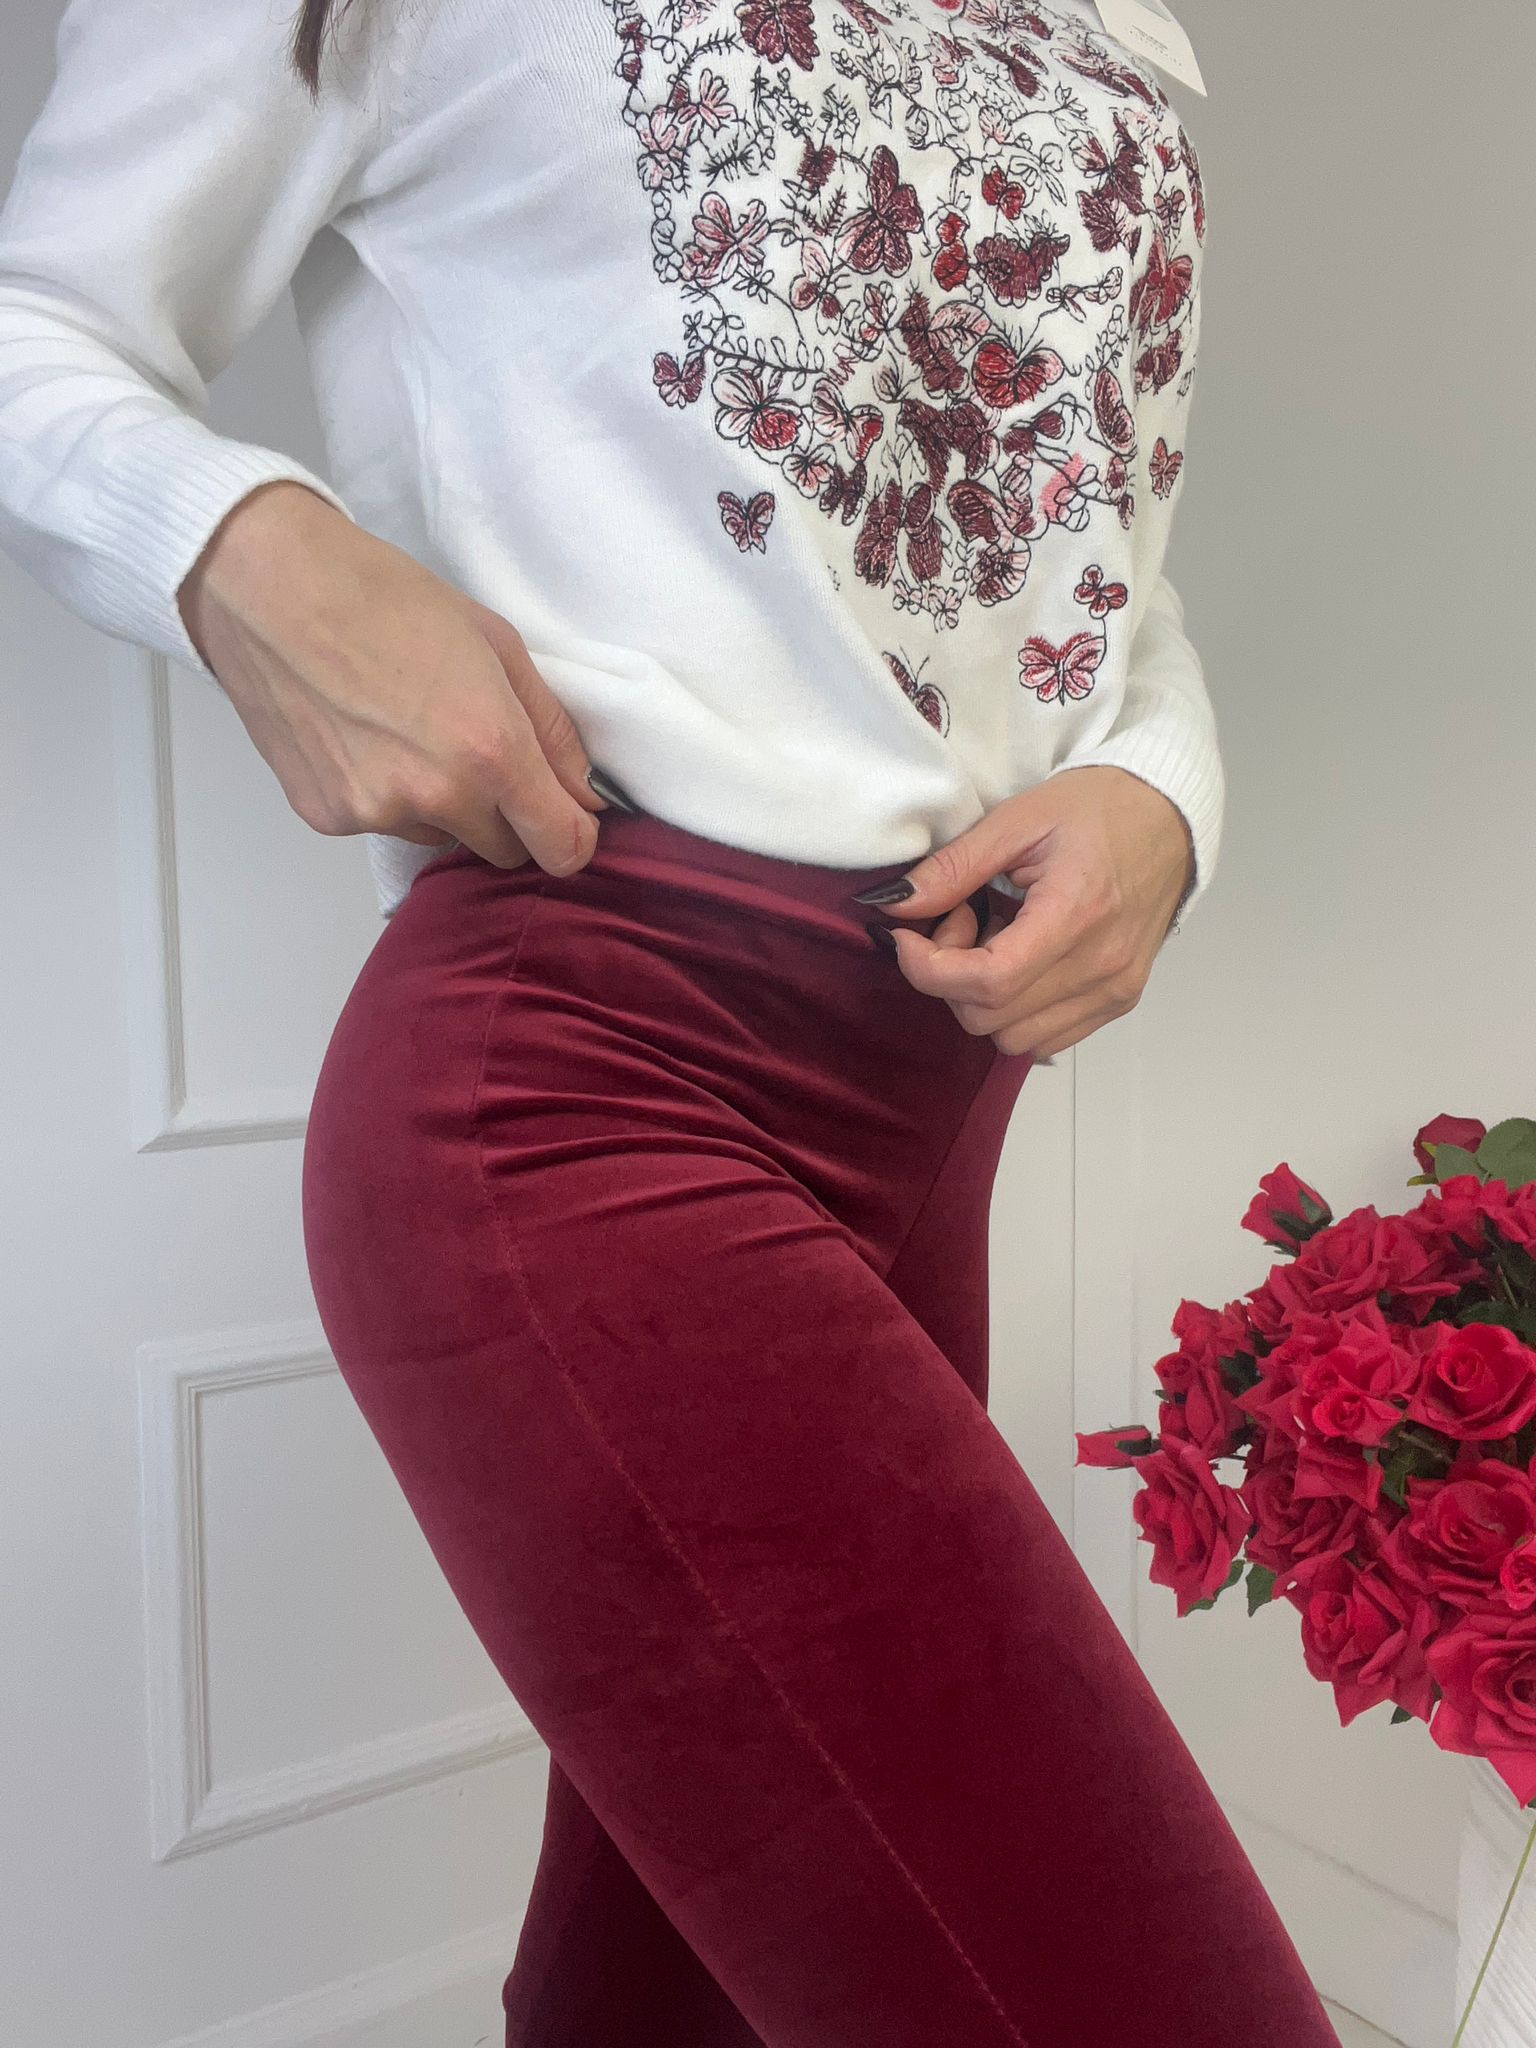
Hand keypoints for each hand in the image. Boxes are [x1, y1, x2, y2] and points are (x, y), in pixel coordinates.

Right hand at [176, 480, 608, 874]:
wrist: (267, 586)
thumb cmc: (385, 598)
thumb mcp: (496, 643)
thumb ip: (551, 728)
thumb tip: (585, 791)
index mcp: (490, 751)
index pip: (561, 848)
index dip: (572, 834)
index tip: (567, 812)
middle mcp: (436, 797)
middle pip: (503, 851)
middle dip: (507, 816)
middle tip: (479, 752)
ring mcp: (375, 814)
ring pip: (440, 836)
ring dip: (442, 804)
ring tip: (407, 731)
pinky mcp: (327, 817)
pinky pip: (384, 825)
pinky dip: (386, 796)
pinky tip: (363, 737)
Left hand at [856, 765, 1195, 1058]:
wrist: (1170, 817)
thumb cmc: (1100, 808)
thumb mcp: (1018, 819)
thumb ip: (953, 868)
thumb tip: (892, 905)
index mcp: (1077, 914)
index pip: (986, 982)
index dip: (928, 969)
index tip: (906, 937)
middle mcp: (1102, 966)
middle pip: (989, 1016)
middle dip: (951, 977)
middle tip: (961, 920)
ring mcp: (1115, 991)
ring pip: (1012, 1038)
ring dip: (982, 999)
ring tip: (994, 940)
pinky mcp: (1119, 1001)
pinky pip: (1044, 1038)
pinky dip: (1014, 1011)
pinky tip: (1020, 960)